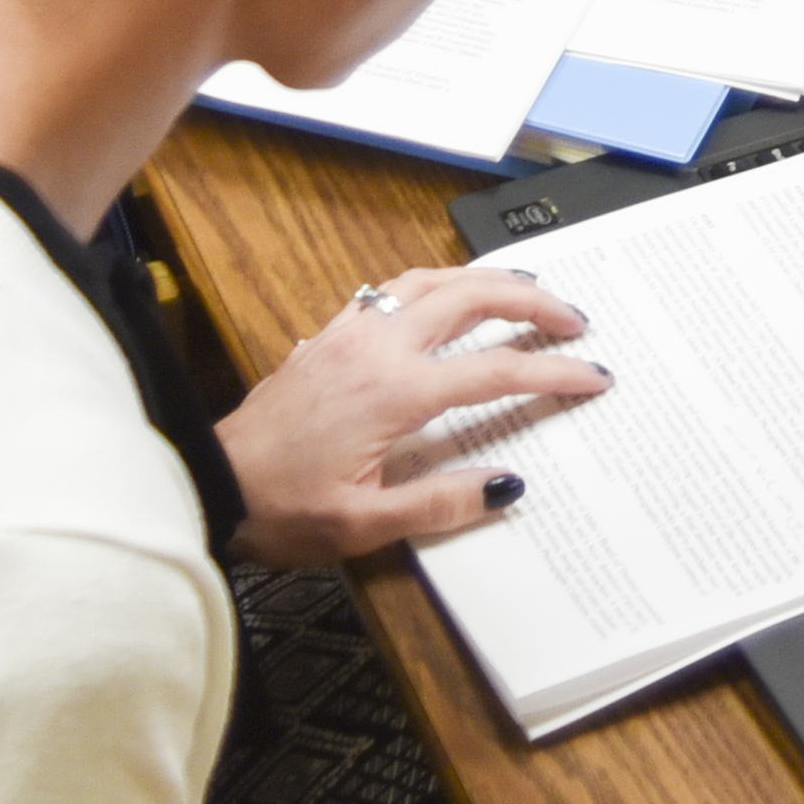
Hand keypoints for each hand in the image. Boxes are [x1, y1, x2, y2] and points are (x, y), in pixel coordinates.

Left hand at [215, 264, 614, 565]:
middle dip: (533, 300)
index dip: (552, 371)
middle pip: (472, 297)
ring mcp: (351, 331)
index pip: (495, 370)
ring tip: (526, 290)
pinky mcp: (331, 332)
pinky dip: (439, 281)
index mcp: (394, 392)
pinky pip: (396, 287)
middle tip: (574, 318)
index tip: (592, 376)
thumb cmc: (279, 506)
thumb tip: (505, 485)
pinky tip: (448, 295)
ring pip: (434, 279)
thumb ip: (438, 504)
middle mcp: (377, 346)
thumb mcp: (362, 524)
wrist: (212, 480)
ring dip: (487, 280)